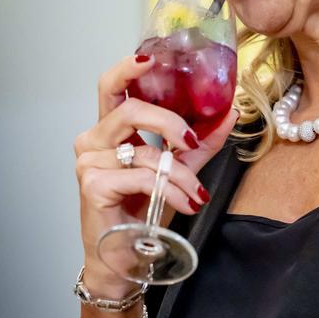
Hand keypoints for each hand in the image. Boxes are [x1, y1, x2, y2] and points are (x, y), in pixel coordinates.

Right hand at [73, 53, 238, 293]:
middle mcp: (93, 140)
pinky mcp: (93, 186)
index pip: (111, 87)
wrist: (126, 259)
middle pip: (130, 109)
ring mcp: (89, 163)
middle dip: (168, 121)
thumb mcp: (177, 169)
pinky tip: (184, 203)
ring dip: (178, 172)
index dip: (128, 68)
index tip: (151, 59)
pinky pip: (141, 178)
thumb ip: (199, 141)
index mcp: (110, 128)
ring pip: (144, 150)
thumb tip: (229, 112)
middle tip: (191, 139)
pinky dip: (170, 190)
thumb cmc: (143, 210)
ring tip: (195, 192)